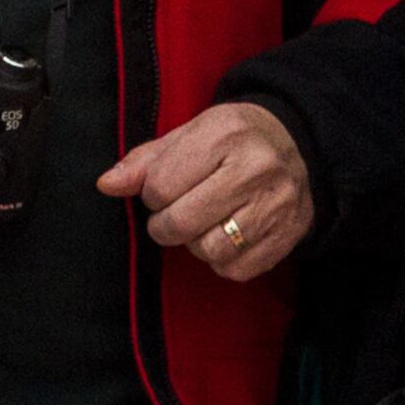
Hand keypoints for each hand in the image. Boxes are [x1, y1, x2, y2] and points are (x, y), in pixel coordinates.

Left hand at [99, 100, 312, 282]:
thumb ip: (144, 161)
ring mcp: (277, 205)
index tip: (160, 190)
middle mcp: (256, 170)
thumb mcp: (187, 135)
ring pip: (210, 250)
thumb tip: (106, 185)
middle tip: (170, 216)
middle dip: (164, 225)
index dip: (150, 194)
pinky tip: (223, 237)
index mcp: (223, 136)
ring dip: (194, 244)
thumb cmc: (231, 140)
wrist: (298, 144)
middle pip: (183, 222)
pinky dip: (221, 261)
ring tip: (199, 226)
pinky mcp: (290, 235)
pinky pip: (237, 269)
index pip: (161, 185)